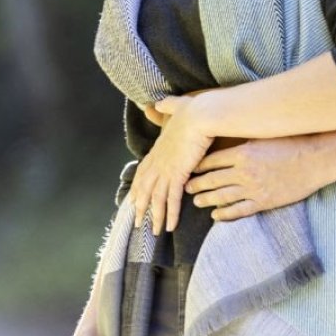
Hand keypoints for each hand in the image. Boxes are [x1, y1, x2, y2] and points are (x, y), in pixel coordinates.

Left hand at [129, 96, 213, 234]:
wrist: (201, 113)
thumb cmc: (193, 110)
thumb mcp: (176, 108)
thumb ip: (166, 108)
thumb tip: (156, 103)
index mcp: (158, 148)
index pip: (143, 171)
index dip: (138, 187)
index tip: (134, 199)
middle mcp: (158, 160)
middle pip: (145, 188)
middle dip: (142, 206)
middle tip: (138, 223)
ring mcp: (166, 168)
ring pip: (156, 198)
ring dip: (155, 217)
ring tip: (154, 232)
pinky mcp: (177, 174)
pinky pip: (172, 199)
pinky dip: (170, 214)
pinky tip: (170, 227)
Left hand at [186, 135, 327, 219]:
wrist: (316, 159)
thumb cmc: (292, 142)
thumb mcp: (263, 135)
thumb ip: (244, 139)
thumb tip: (227, 134)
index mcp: (241, 152)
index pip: (211, 161)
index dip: (197, 166)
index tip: (188, 168)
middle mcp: (244, 172)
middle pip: (212, 180)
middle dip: (196, 184)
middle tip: (185, 187)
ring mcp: (253, 189)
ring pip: (221, 196)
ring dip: (206, 199)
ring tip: (196, 201)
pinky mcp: (264, 202)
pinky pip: (239, 210)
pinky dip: (225, 214)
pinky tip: (216, 216)